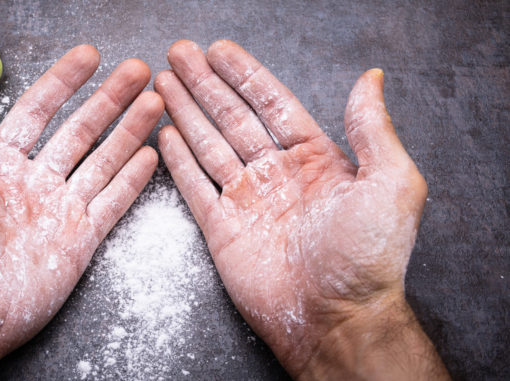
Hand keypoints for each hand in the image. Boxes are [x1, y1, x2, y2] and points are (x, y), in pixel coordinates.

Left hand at [0, 45, 162, 379]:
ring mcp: (59, 213)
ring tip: (153, 102)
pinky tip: (149, 155)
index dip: (64, 82)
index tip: (88, 57)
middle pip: (81, 131)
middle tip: (137, 71)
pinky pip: (112, 204)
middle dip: (110, 100)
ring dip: (129, 132)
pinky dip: (132, 180)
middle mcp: (33, 184)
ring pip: (103, 161)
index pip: (37, 111)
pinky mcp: (78, 243)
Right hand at [156, 40, 447, 378]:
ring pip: (209, 145)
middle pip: (231, 117)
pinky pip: (195, 187)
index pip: (270, 103)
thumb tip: (371, 78)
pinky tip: (166, 135)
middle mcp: (277, 174)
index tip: (218, 50)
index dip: (243, 74)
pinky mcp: (222, 230)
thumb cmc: (368, 257)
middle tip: (178, 55)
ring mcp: (247, 200)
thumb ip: (372, 129)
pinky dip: (179, 161)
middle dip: (204, 85)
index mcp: (314, 158)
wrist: (336, 318)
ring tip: (163, 83)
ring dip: (186, 113)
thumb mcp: (390, 183)